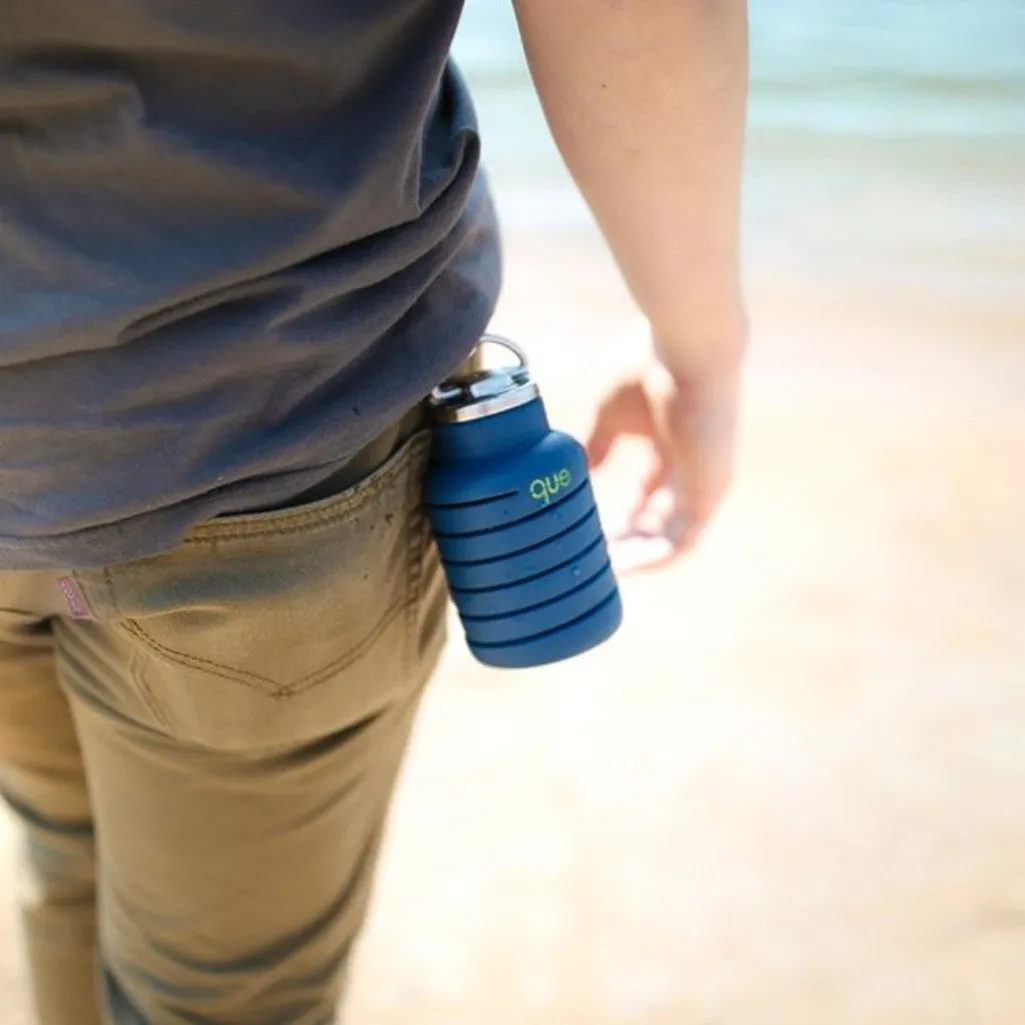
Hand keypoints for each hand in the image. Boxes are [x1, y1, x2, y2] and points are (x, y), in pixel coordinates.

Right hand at [585, 337, 744, 570]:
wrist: (685, 347)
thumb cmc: (648, 367)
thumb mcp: (611, 414)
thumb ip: (599, 445)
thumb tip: (582, 469)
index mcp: (670, 446)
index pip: (648, 494)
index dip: (621, 515)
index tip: (590, 531)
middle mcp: (691, 468)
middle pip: (659, 519)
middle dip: (627, 540)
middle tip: (594, 556)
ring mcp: (703, 481)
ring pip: (671, 536)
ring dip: (638, 555)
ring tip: (605, 567)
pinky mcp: (710, 490)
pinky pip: (683, 539)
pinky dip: (655, 556)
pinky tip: (623, 564)